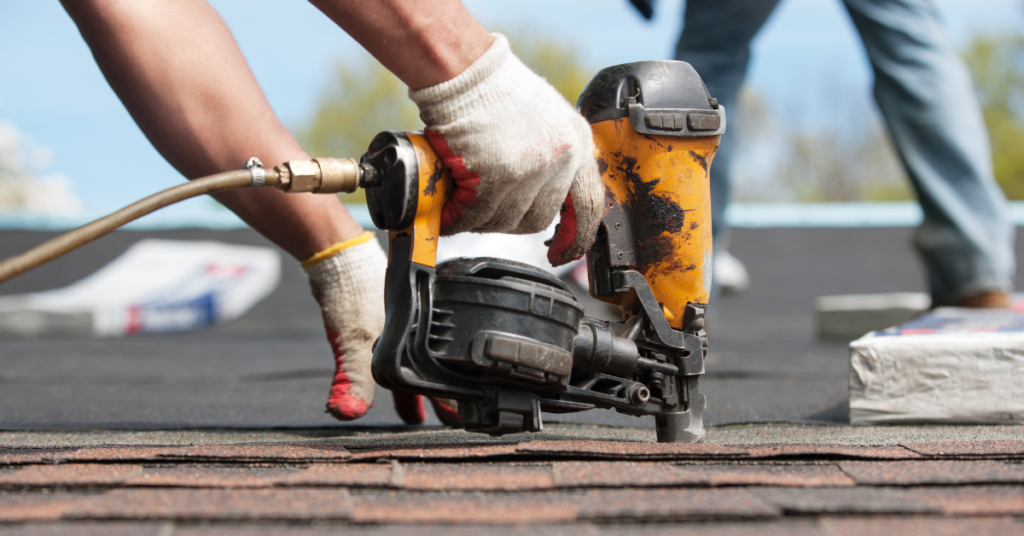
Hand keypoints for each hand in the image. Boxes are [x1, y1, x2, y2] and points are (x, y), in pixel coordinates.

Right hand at [410, 34, 602, 265]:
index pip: (589, 204)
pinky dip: (458, 218)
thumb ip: (553, 155)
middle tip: (485, 208)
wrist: (467, 71)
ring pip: (506, 221)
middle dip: (509, 219)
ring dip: (481, 218)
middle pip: (538, 218)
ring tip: (462, 202)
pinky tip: (449, 209)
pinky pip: (476, 215)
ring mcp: (530, 170)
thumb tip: (542, 193)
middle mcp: (561, 159)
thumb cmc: (496, 89)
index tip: (563, 253)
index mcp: (577, 144)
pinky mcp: (497, 178)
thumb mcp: (546, 118)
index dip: (576, 235)